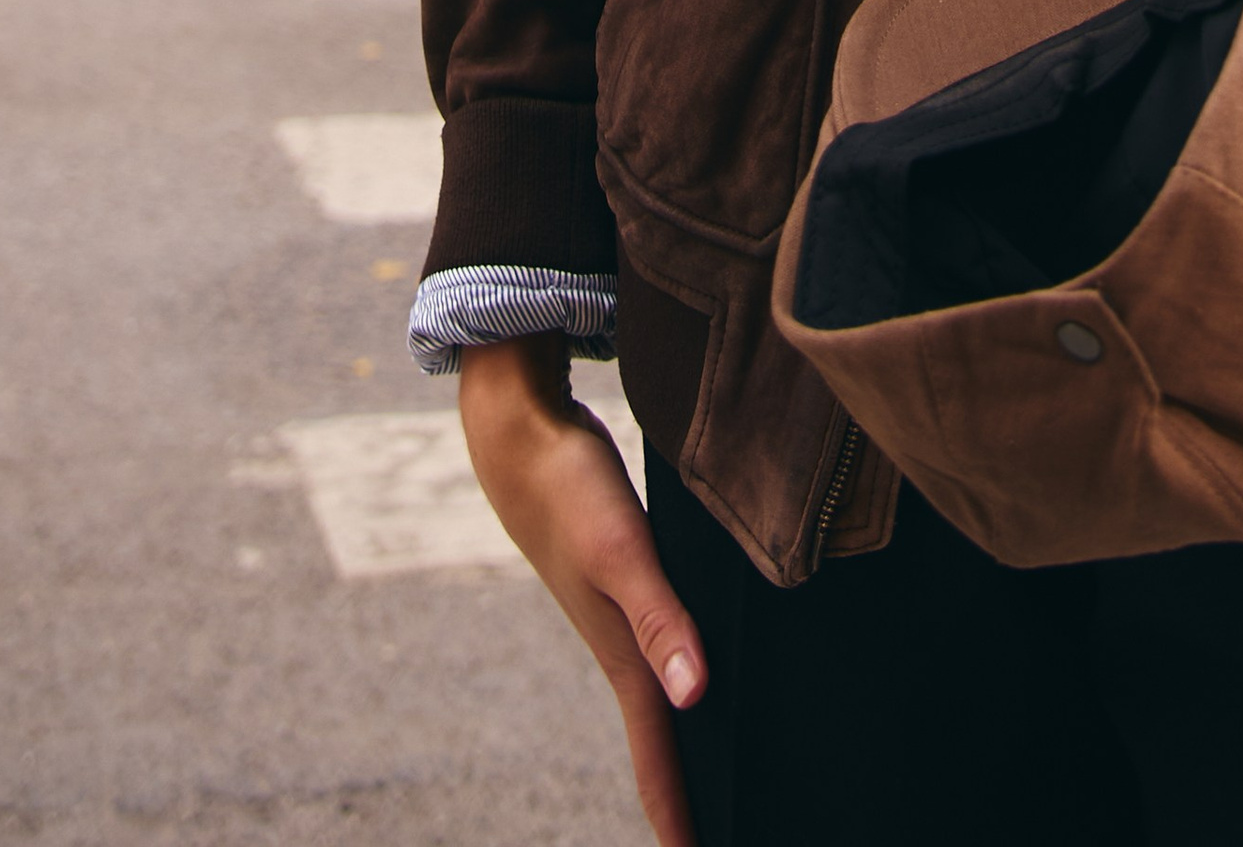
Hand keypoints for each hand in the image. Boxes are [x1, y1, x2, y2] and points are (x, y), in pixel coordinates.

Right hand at [459, 338, 705, 845]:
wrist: (520, 435)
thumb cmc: (571, 490)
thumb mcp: (622, 552)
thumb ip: (660, 621)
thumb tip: (693, 699)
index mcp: (624, 657)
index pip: (658, 760)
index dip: (679, 820)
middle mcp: (623, 647)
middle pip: (663, 742)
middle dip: (687, 798)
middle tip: (722, 835)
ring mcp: (619, 616)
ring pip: (664, 697)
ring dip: (687, 742)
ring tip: (718, 776)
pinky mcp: (625, 581)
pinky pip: (663, 648)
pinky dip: (684, 677)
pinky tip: (703, 676)